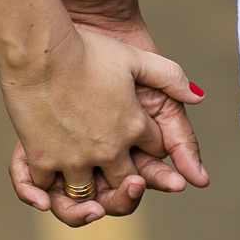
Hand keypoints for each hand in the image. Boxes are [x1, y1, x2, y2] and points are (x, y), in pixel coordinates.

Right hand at [0, 25, 202, 225]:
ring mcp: (76, 158)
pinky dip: (51, 186)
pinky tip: (52, 175)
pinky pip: (50, 188)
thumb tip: (199, 96)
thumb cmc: (87, 49)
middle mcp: (110, 150)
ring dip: (89, 187)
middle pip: (126, 181)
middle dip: (126, 178)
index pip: (155, 149)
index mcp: (135, 128)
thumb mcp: (136, 58)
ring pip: (89, 191)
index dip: (149, 144)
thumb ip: (171, 76)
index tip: (139, 135)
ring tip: (83, 175)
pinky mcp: (44, 160)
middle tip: (114, 167)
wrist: (39, 50)